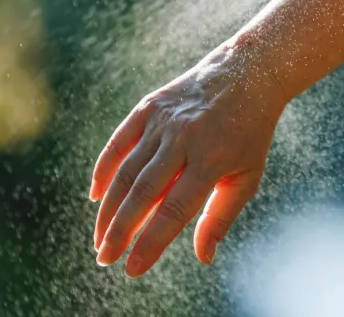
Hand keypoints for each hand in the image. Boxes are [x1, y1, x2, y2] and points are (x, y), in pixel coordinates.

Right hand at [89, 42, 283, 275]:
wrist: (245, 74)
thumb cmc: (249, 134)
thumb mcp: (247, 176)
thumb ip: (221, 216)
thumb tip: (203, 257)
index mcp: (212, 159)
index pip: (174, 209)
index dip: (151, 241)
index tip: (132, 269)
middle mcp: (184, 139)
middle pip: (143, 192)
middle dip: (120, 230)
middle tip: (104, 258)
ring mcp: (164, 121)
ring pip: (126, 171)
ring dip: (108, 208)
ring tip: (100, 238)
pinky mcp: (149, 106)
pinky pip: (118, 142)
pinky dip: (103, 169)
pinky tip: (95, 196)